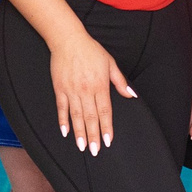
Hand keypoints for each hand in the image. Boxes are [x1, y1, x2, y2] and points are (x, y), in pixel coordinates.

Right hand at [49, 27, 132, 155]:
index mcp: (100, 85)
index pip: (105, 111)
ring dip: (79, 132)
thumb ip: (120, 81)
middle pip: (91, 117)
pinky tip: (65, 132)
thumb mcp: (110, 63)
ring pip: (77, 116)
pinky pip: (62, 108)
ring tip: (81, 147)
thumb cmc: (91, 50)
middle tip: (95, 151)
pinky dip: (63, 121)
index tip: (108, 140)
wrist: (68, 40)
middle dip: (93, 136)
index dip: (107, 127)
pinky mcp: (60, 88)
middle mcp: (86, 90)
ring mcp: (72, 90)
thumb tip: (131, 95)